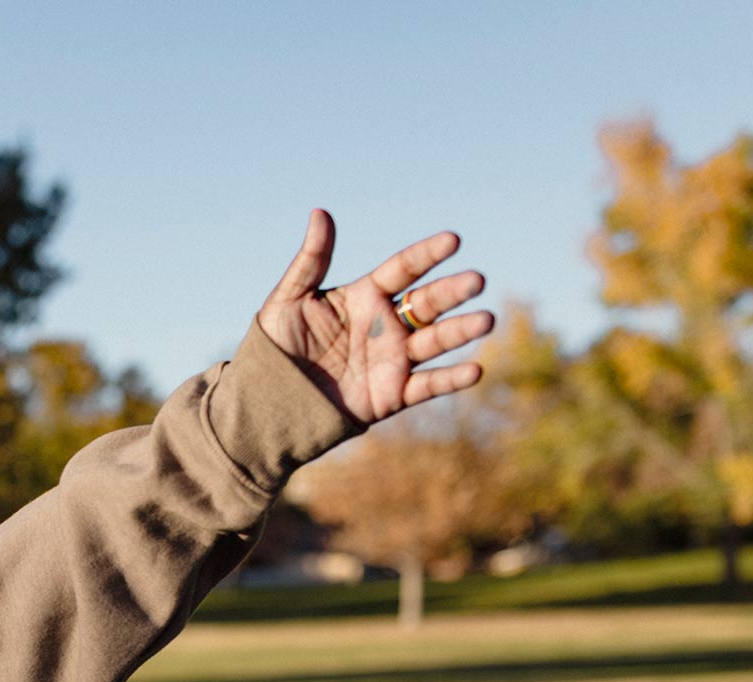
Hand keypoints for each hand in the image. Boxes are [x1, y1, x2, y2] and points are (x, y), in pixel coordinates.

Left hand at [255, 211, 493, 425]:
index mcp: (365, 296)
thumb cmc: (275, 346)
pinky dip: (451, 379)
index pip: (403, 269)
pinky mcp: (392, 395)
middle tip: (477, 280)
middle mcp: (385, 324)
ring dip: (461, 331)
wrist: (266, 399)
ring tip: (486, 320)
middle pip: (427, 302)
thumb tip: (320, 212)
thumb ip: (311, 260)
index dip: (427, 255)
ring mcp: (392, 359)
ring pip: (435, 341)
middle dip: (453, 292)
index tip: (453, 240)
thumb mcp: (288, 300)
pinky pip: (427, 385)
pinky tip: (476, 369)